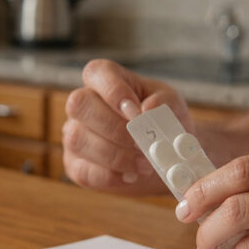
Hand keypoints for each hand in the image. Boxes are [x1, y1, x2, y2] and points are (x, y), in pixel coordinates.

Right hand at [63, 59, 193, 193]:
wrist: (166, 156)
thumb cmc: (164, 122)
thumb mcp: (173, 107)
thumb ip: (165, 103)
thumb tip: (146, 109)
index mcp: (106, 81)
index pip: (96, 72)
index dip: (113, 90)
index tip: (136, 111)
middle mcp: (84, 104)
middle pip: (79, 105)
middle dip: (114, 128)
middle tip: (143, 144)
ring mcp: (75, 134)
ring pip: (78, 139)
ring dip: (116, 155)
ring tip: (145, 164)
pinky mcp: (76, 165)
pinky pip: (84, 170)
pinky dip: (111, 176)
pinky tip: (131, 176)